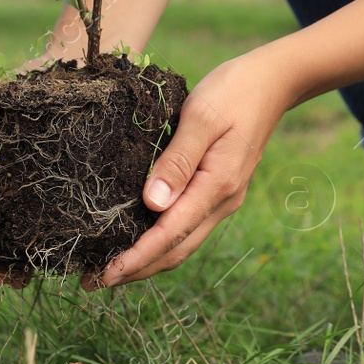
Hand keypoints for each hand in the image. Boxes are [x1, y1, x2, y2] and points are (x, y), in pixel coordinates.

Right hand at [0, 52, 59, 287]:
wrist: (82, 61)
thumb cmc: (37, 78)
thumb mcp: (7, 99)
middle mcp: (21, 177)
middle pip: (4, 224)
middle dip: (0, 257)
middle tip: (5, 282)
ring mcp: (49, 180)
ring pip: (33, 225)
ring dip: (28, 256)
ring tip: (30, 281)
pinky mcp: (80, 179)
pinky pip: (71, 212)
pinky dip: (64, 237)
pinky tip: (72, 259)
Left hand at [88, 49, 295, 287]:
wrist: (272, 82)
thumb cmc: (234, 92)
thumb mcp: (201, 117)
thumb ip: (177, 160)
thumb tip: (152, 204)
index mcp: (218, 185)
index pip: (170, 234)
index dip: (137, 258)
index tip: (106, 273)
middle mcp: (222, 201)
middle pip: (176, 250)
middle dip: (136, 271)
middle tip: (91, 282)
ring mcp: (223, 199)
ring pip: (182, 243)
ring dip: (147, 261)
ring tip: (108, 270)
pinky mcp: (218, 190)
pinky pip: (186, 227)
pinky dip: (160, 242)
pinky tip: (137, 240)